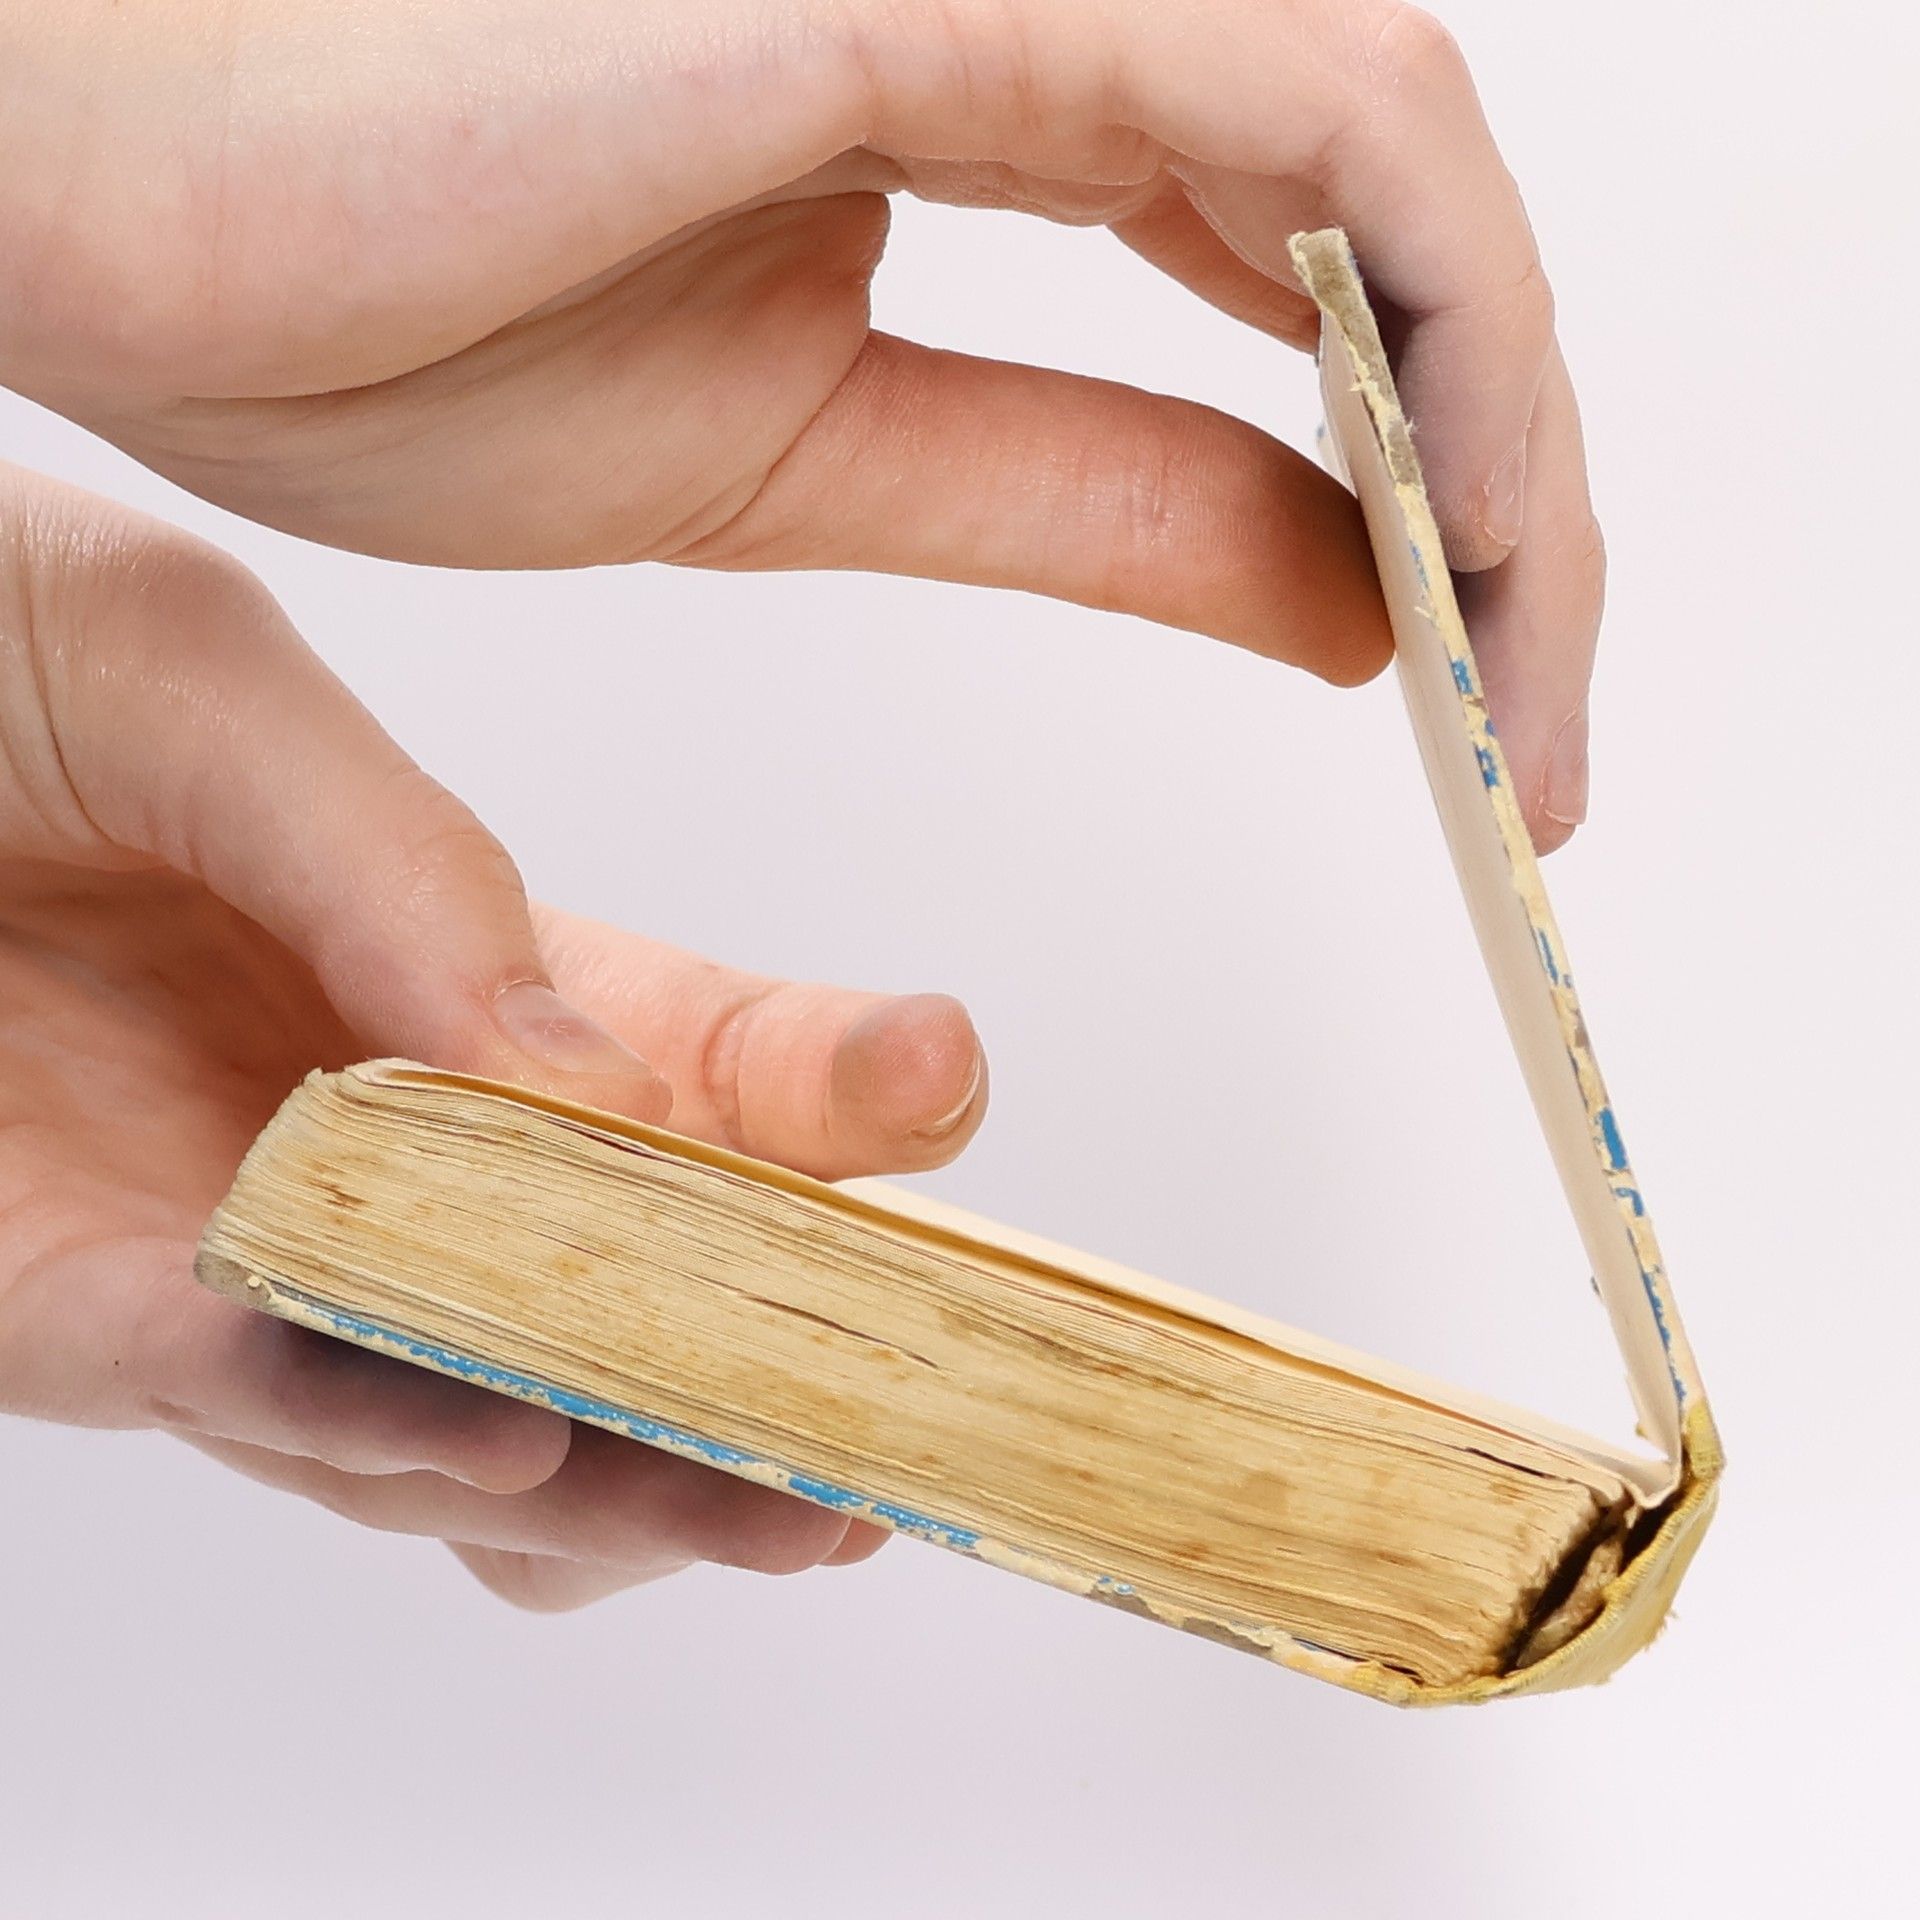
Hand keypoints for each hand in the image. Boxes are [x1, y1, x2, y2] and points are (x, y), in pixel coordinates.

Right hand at [0, 0, 1596, 846]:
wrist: (106, 187)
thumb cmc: (365, 299)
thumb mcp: (809, 462)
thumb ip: (1091, 501)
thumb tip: (1338, 592)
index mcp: (973, 104)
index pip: (1310, 285)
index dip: (1426, 490)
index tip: (1465, 702)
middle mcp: (1036, 2)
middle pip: (1401, 231)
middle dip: (1502, 490)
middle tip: (1528, 729)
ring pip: (1410, 169)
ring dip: (1504, 432)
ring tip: (1518, 679)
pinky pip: (1327, 120)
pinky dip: (1438, 324)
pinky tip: (1461, 529)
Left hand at [0, 462, 987, 1608]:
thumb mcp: (204, 685)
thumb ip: (412, 866)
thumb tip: (589, 1075)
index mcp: (472, 974)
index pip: (715, 1077)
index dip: (848, 1101)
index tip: (936, 1079)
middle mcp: (392, 1138)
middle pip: (625, 1306)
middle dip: (765, 1392)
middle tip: (875, 1454)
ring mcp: (247, 1243)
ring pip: (461, 1416)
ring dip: (600, 1471)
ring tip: (722, 1494)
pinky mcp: (65, 1310)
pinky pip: (227, 1392)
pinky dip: (347, 1414)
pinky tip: (471, 1428)